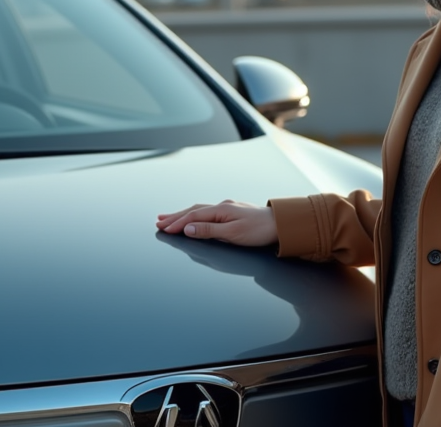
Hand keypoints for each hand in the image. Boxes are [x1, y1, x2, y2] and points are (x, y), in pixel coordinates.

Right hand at [156, 200, 277, 246]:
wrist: (281, 224)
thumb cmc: (260, 230)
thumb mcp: (232, 233)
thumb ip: (208, 230)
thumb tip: (188, 228)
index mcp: (221, 210)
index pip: (193, 216)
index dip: (177, 223)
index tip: (163, 229)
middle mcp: (223, 206)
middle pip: (193, 210)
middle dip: (175, 216)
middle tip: (158, 221)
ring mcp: (228, 208)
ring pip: (199, 210)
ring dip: (183, 214)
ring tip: (169, 218)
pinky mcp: (233, 212)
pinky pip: (208, 211)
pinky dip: (195, 214)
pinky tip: (193, 217)